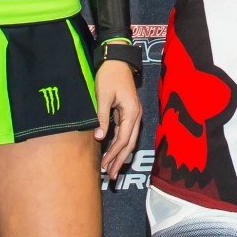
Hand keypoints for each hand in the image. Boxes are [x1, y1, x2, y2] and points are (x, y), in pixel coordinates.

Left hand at [95, 58, 143, 179]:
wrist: (117, 59)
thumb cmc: (109, 75)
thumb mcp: (103, 97)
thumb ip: (102, 118)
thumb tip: (100, 138)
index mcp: (132, 112)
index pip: (123, 139)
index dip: (114, 154)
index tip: (104, 166)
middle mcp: (136, 115)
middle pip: (130, 144)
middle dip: (120, 161)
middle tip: (110, 176)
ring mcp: (134, 114)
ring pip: (129, 140)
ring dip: (120, 155)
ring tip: (111, 169)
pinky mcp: (129, 113)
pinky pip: (126, 133)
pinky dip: (120, 144)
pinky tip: (113, 153)